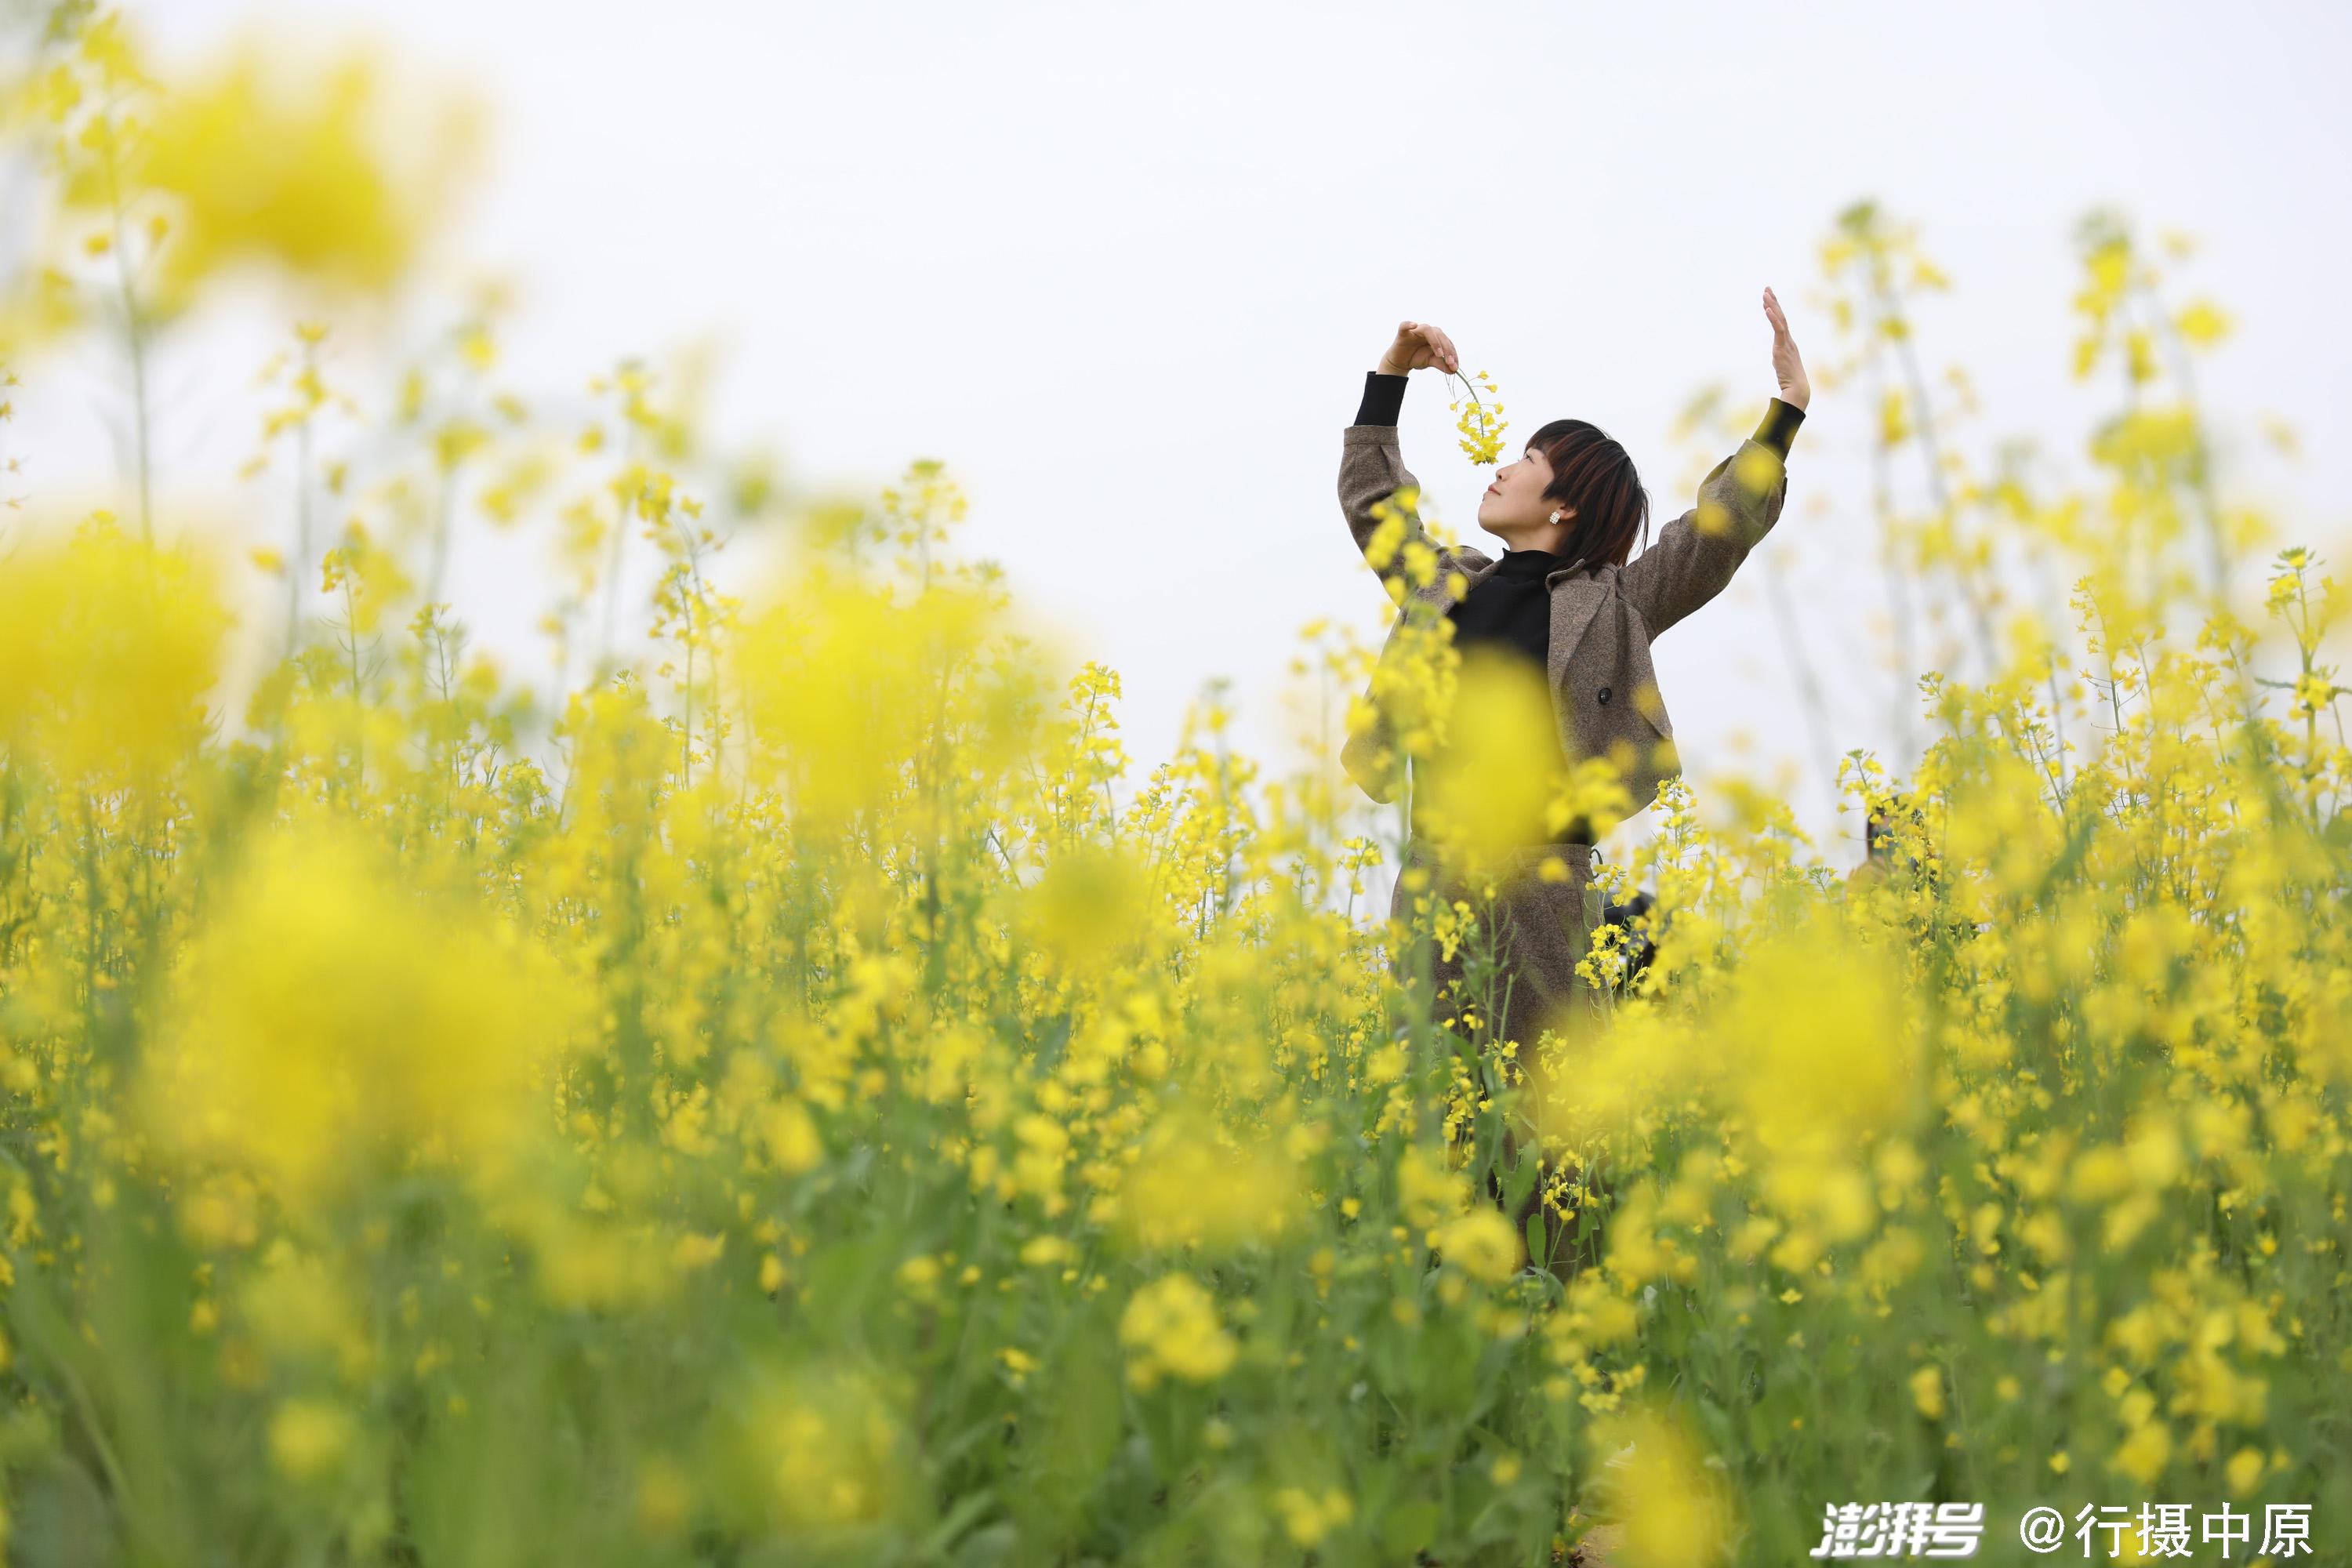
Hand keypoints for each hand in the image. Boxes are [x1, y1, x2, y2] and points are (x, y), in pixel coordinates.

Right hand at [1377, 320, 1459, 376]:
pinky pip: (1405, 325)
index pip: (1447, 342)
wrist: (1400, 362)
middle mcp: (1428, 331)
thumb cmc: (1416, 358)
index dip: (1453, 354)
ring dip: (1435, 341)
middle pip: (1440, 334)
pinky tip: (1414, 325)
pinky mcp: (1403, 333)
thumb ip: (1442, 364)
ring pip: (1427, 329)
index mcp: (1436, 337)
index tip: (1455, 366)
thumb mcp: (1431, 362)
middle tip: (1449, 362)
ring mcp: (1415, 331)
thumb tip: (1454, 370)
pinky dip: (1409, 324)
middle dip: (1446, 348)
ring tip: (1439, 354)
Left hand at [1763, 287, 1808, 411]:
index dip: (1775, 309)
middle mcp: (1789, 340)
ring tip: (1765, 293)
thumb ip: (1780, 358)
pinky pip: (1778, 329)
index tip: (1768, 299)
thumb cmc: (1791, 380)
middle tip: (1767, 288)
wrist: (1798, 388)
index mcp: (1789, 343)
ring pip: (1779, 320)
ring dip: (1772, 305)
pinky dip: (1772, 318)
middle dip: (1773, 301)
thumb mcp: (1783, 365)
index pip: (1781, 322)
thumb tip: (1778, 359)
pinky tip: (1767, 308)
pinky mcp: (1783, 348)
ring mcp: (1787, 343)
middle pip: (1781, 316)